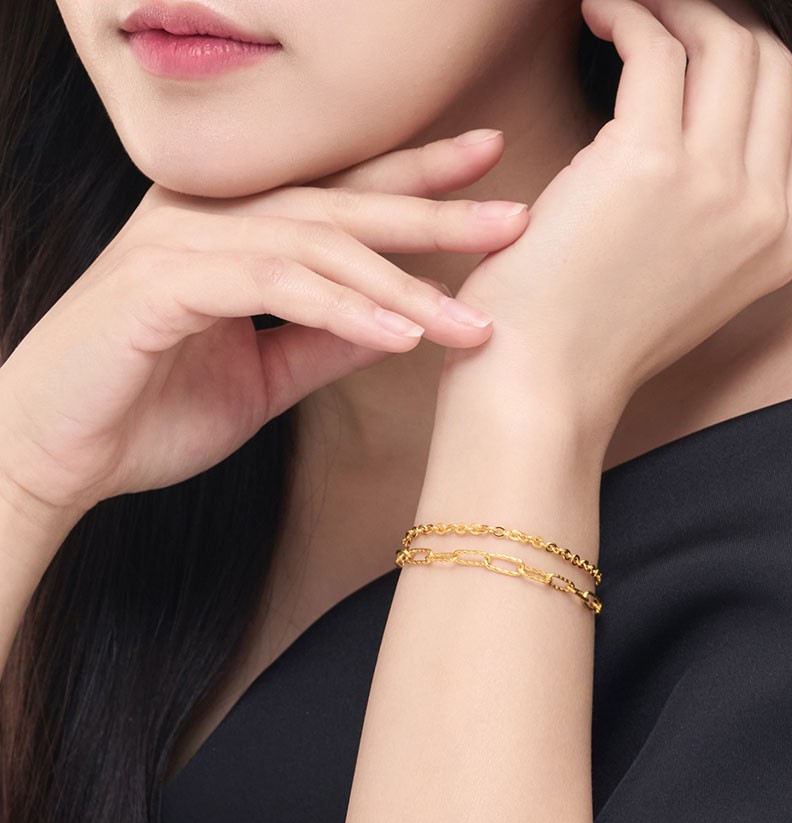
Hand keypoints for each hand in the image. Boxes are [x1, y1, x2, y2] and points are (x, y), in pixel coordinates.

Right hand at [0, 131, 526, 517]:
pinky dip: (342, 310)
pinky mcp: (159, 283)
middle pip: (340, 201)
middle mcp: (208, 219)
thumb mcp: (265, 375)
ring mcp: (180, 243)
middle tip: (514, 213)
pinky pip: (271, 285)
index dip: (415, 178)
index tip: (488, 172)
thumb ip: (327, 340)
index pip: (339, 195)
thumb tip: (402, 326)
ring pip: (315, 242)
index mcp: (233, 232)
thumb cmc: (148, 411)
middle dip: (432, 205)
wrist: (54, 457)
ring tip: (472, 318)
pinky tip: (401, 336)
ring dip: (401, 281)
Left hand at [438, 0, 791, 441]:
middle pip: (773, 68)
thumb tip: (708, 134)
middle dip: (725, 22)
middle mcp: (759, 211)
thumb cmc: (591, 337)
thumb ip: (721, 217)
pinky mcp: (646, 160)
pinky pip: (653, 48)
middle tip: (673, 11)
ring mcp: (711, 184)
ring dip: (674, 9)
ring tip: (626, 9)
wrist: (544, 381)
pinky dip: (628, 15)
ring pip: (722, 44)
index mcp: (775, 245)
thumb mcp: (687, 282)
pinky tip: (600, 14)